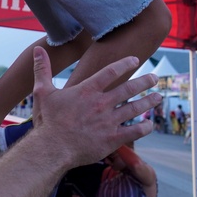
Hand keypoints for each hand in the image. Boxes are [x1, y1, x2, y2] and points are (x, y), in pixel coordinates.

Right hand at [31, 46, 159, 166]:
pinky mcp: (113, 138)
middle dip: (144, 81)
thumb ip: (42, 69)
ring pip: (135, 108)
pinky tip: (150, 124)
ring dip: (148, 102)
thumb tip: (38, 49)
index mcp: (87, 90)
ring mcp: (109, 121)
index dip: (125, 64)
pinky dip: (144, 127)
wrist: (53, 147)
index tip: (135, 60)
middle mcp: (101, 103)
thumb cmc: (48, 120)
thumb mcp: (42, 91)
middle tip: (154, 78)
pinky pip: (134, 131)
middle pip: (128, 88)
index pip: (111, 72)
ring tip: (158, 97)